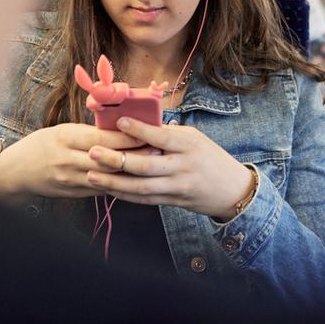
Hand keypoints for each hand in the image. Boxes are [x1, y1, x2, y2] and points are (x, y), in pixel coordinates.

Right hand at [0, 123, 143, 205]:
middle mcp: (68, 159)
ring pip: (107, 176)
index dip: (125, 135)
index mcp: (66, 137)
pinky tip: (135, 181)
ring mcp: (70, 179)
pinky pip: (100, 188)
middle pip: (107, 157)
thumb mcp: (62, 130)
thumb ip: (87, 132)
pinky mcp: (73, 193)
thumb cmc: (42, 144)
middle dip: (134, 154)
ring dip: (130, 171)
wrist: (17, 172)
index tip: (146, 132)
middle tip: (158, 150)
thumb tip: (118, 127)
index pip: (101, 136)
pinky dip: (118, 184)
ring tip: (152, 166)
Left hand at [87, 117, 253, 219]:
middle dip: (116, 160)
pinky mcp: (173, 202)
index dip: (140, 130)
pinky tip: (108, 188)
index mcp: (189, 146)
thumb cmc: (210, 157)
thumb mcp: (195, 138)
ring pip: (141, 188)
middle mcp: (183, 168)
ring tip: (92, 174)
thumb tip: (138, 125)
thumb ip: (168, 134)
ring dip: (114, 182)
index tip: (119, 121)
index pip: (162, 137)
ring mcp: (177, 187)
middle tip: (93, 152)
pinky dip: (125, 194)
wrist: (232, 190)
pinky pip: (145, 199)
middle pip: (146, 166)